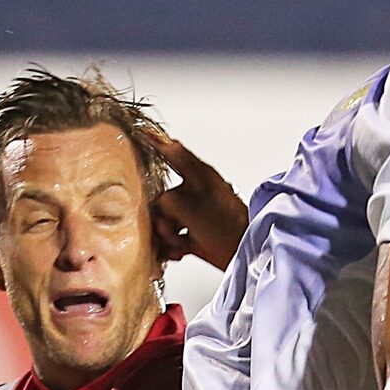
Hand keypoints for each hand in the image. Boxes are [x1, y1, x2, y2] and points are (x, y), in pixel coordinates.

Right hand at [145, 126, 248, 268]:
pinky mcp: (198, 236)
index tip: (144, 134)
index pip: (174, 154)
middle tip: (170, 227)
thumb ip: (167, 200)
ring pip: (165, 220)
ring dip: (165, 235)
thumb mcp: (189, 206)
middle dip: (160, 216)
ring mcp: (197, 215)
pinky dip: (171, 247)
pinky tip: (177, 252)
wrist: (245, 256)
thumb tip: (158, 206)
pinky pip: (173, 239)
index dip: (157, 143)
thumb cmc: (228, 226)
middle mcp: (197, 193)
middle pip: (161, 197)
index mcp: (199, 176)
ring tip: (177, 242)